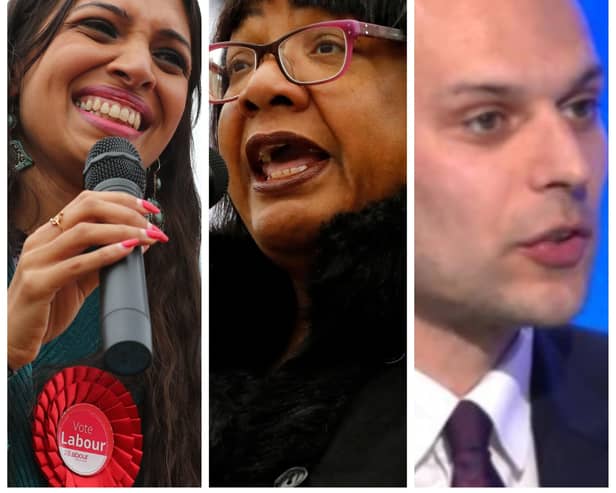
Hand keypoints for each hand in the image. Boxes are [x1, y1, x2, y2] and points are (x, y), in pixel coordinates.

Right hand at [8, 191, 167, 370]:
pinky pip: (76, 264)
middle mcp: (41, 240)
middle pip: (87, 208)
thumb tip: (136, 245)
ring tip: (147, 237)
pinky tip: (127, 251)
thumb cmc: (47, 306)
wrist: (13, 338)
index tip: (149, 208)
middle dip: (126, 211)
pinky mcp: (38, 284)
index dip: (121, 200)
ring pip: (83, 231)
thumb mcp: (78, 278)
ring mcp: (36, 260)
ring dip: (123, 231)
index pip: (86, 201)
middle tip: (152, 223)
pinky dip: (105, 255)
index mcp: (49, 234)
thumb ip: (101, 261)